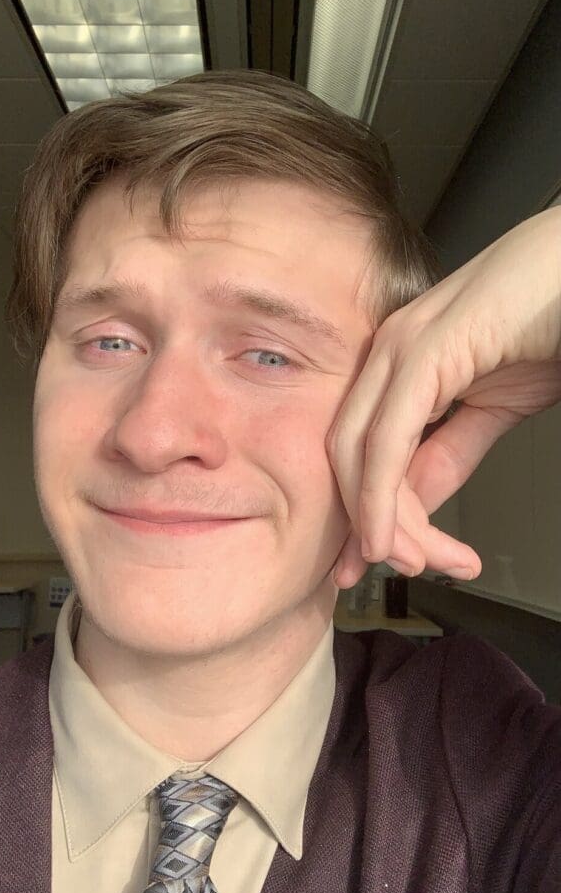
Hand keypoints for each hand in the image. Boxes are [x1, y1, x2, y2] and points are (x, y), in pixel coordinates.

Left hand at [326, 208, 560, 588]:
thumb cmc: (550, 321)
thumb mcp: (493, 406)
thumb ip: (450, 450)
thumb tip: (418, 504)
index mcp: (399, 363)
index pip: (365, 451)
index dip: (368, 512)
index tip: (377, 562)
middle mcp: (388, 352)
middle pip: (351, 456)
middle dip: (367, 524)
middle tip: (396, 572)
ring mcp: (402, 347)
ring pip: (362, 453)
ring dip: (382, 521)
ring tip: (416, 563)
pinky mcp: (426, 349)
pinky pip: (387, 437)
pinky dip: (383, 494)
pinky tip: (392, 535)